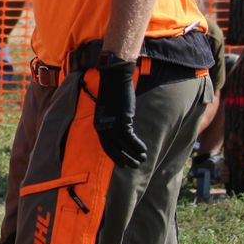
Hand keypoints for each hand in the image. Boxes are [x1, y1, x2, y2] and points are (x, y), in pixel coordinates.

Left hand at [92, 54, 146, 168]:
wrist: (115, 77)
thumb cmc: (113, 92)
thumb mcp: (109, 110)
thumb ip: (111, 121)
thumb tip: (118, 133)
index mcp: (98, 124)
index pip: (105, 146)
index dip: (115, 157)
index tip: (123, 165)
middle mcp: (103, 126)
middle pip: (113, 149)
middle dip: (124, 160)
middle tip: (135, 166)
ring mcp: (112, 123)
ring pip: (123, 146)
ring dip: (134, 155)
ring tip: (143, 160)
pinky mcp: (122, 119)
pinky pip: (130, 138)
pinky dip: (138, 146)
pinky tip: (144, 150)